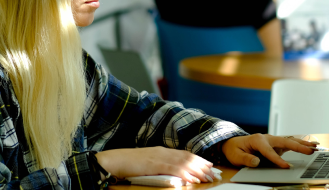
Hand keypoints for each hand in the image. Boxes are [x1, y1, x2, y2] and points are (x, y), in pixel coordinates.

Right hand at [95, 146, 215, 183]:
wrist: (115, 160)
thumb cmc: (128, 164)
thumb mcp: (148, 163)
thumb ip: (160, 165)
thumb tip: (174, 173)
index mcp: (162, 151)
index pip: (185, 154)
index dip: (198, 159)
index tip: (209, 165)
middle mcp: (163, 151)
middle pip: (188, 157)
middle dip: (202, 165)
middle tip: (213, 173)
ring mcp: (159, 157)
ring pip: (184, 162)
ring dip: (198, 170)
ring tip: (208, 177)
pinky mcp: (155, 164)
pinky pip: (174, 168)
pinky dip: (185, 173)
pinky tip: (193, 178)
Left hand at [221, 134, 317, 168]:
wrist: (234, 143)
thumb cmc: (235, 149)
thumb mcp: (236, 155)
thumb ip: (246, 158)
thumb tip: (257, 161)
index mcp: (257, 140)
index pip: (269, 151)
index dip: (277, 160)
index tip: (286, 167)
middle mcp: (267, 138)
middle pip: (284, 142)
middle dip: (298, 147)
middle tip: (310, 151)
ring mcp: (272, 140)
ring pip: (289, 141)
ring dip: (302, 144)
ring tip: (315, 147)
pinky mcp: (275, 144)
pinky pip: (289, 144)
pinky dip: (300, 144)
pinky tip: (310, 146)